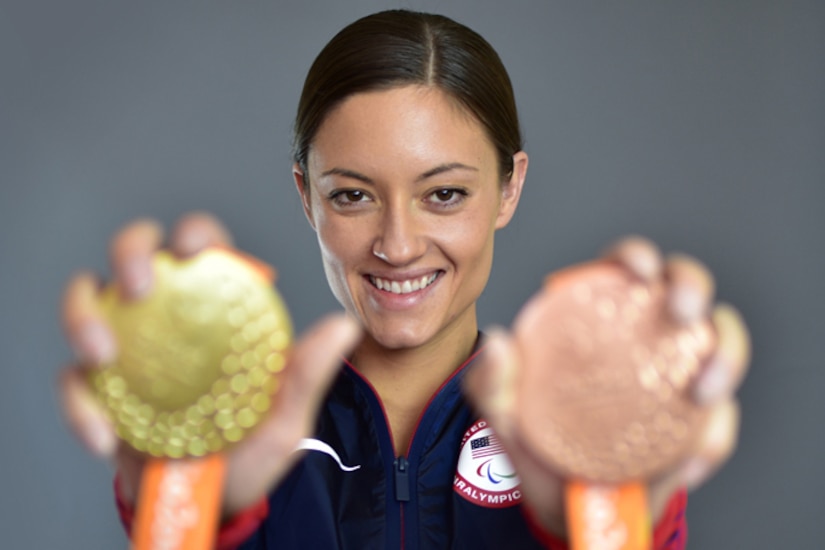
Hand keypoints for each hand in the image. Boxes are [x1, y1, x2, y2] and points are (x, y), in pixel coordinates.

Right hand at [58, 212, 361, 515]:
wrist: (210, 505)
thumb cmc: (248, 449)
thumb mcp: (282, 417)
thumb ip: (305, 374)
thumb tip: (343, 327)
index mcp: (217, 309)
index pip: (204, 249)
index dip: (195, 234)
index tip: (194, 248)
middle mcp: (168, 316)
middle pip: (137, 254)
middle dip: (130, 253)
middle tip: (140, 286)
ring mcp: (128, 349)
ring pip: (87, 299)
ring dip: (83, 315)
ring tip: (103, 354)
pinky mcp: (98, 390)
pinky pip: (75, 380)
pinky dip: (80, 404)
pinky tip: (105, 436)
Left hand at [463, 236, 750, 536]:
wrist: (568, 507)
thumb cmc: (538, 444)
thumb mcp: (504, 414)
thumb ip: (490, 382)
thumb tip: (498, 343)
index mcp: (601, 317)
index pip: (623, 269)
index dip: (636, 256)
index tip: (639, 268)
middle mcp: (647, 335)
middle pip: (685, 287)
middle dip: (693, 287)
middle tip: (683, 313)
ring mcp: (680, 375)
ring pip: (723, 344)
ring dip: (725, 359)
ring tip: (700, 395)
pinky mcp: (703, 422)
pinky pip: (722, 421)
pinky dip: (712, 439)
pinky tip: (685, 463)